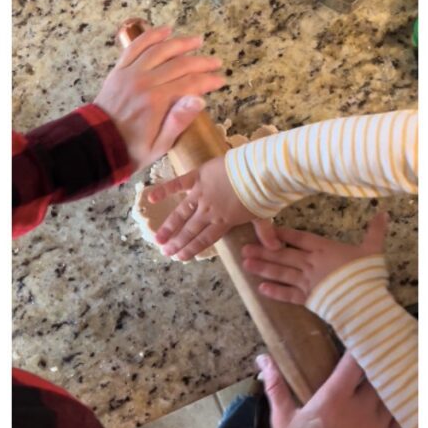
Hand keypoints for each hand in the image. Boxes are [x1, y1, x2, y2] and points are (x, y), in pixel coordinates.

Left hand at [93, 24, 225, 170]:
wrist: (97, 145)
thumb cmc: (131, 149)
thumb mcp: (159, 146)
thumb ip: (178, 122)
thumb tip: (199, 100)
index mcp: (156, 102)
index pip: (190, 83)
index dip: (208, 80)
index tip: (220, 80)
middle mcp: (144, 82)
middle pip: (179, 64)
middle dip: (201, 62)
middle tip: (216, 62)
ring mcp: (130, 73)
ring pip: (160, 50)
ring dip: (180, 43)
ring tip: (197, 41)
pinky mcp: (119, 70)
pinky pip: (136, 46)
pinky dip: (151, 35)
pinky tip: (166, 30)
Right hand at [148, 156, 279, 259]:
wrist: (257, 170)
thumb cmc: (262, 192)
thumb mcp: (263, 215)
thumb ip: (265, 232)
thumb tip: (276, 248)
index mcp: (223, 222)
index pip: (204, 239)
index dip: (191, 249)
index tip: (180, 257)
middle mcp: (209, 211)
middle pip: (190, 230)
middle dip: (177, 242)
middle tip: (165, 251)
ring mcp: (201, 194)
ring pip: (181, 213)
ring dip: (169, 226)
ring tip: (157, 237)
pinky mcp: (197, 177)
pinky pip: (178, 184)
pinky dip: (164, 190)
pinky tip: (150, 197)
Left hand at [243, 213, 388, 304]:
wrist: (364, 302)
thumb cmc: (367, 274)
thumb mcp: (373, 250)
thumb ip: (375, 232)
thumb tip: (384, 213)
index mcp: (324, 249)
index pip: (300, 238)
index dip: (284, 233)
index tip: (269, 229)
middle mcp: (311, 263)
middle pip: (283, 255)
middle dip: (263, 251)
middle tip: (243, 248)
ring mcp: (307, 282)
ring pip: (281, 273)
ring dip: (263, 268)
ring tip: (245, 264)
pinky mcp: (308, 299)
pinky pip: (288, 295)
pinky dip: (274, 292)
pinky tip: (260, 288)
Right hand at [258, 352, 403, 427]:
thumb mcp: (283, 420)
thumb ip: (277, 386)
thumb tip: (263, 360)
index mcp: (334, 399)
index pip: (355, 362)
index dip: (358, 349)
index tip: (358, 339)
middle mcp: (360, 410)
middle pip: (377, 375)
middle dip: (373, 366)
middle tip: (369, 357)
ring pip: (390, 394)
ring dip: (385, 386)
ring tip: (382, 378)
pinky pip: (400, 418)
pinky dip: (396, 408)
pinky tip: (391, 403)